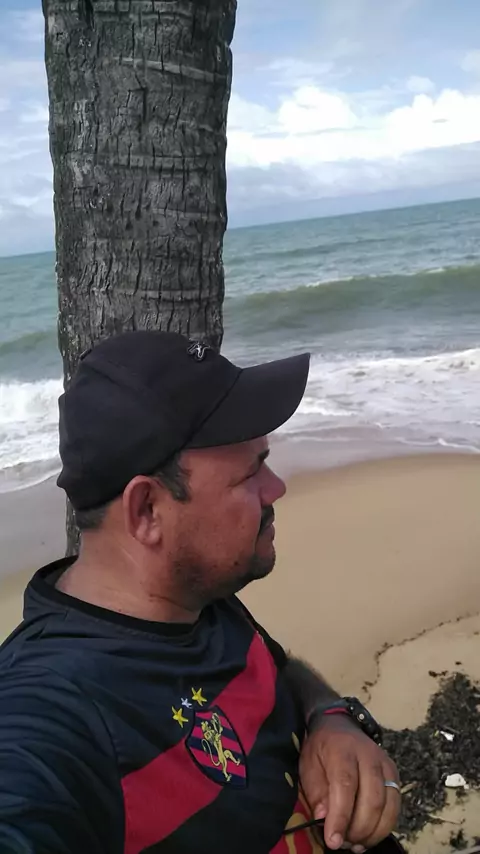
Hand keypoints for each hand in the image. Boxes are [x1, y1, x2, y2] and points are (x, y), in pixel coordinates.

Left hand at [299, 715, 399, 850]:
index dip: (340, 817)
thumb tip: (324, 819)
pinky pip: (395, 806)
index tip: (333, 841)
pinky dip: (384, 826)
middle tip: (343, 844)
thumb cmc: (321, 748)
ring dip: (373, 832)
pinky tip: (368, 837)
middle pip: (372, 799)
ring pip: (388, 805)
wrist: (340, 725)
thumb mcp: (308, 764)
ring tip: (355, 845)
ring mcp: (385, 764)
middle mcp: (369, 756)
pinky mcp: (394, 774)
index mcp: (343, 749)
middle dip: (358, 829)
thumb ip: (316, 790)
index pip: (345, 786)